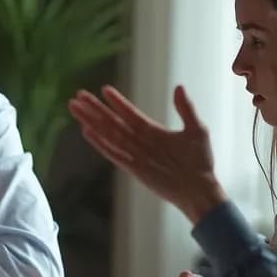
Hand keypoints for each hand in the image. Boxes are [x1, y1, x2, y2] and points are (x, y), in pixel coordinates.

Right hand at [69, 84, 226, 223]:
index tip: (104, 89)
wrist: (200, 189)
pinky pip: (113, 153)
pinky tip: (87, 132)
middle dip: (95, 109)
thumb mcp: (196, 130)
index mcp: (153, 131)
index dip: (117, 102)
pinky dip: (100, 143)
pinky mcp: (133, 168)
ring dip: (91, 121)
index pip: (130, 113)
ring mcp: (135, 154)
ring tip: (75, 108)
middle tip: (78, 95)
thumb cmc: (200, 161)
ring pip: (108, 134)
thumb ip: (186, 108)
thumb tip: (178, 86)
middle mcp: (140, 141)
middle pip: (112, 121)